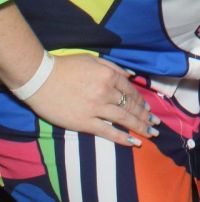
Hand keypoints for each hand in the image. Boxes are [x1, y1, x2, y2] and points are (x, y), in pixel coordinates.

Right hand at [27, 54, 155, 144]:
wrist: (41, 79)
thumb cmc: (66, 67)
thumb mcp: (93, 59)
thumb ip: (113, 67)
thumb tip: (131, 76)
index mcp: (108, 76)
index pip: (131, 90)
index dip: (141, 101)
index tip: (149, 108)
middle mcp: (106, 92)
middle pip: (130, 106)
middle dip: (145, 116)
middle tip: (156, 124)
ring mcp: (96, 108)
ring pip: (123, 119)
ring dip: (140, 127)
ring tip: (151, 133)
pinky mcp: (84, 123)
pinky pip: (107, 131)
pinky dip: (122, 137)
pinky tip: (133, 142)